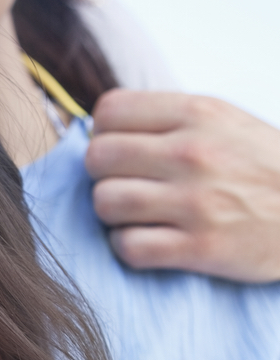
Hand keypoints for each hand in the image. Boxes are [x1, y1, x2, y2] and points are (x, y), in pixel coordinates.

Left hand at [86, 91, 279, 282]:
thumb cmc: (265, 168)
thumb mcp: (226, 122)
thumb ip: (168, 120)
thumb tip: (102, 127)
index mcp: (198, 113)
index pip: (108, 111)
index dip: (105, 133)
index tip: (123, 150)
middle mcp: (193, 153)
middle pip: (97, 158)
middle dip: (104, 175)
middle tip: (129, 185)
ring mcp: (196, 202)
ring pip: (105, 202)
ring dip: (113, 213)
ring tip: (138, 215)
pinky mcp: (200, 248)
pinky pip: (128, 246)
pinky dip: (130, 247)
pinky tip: (150, 241)